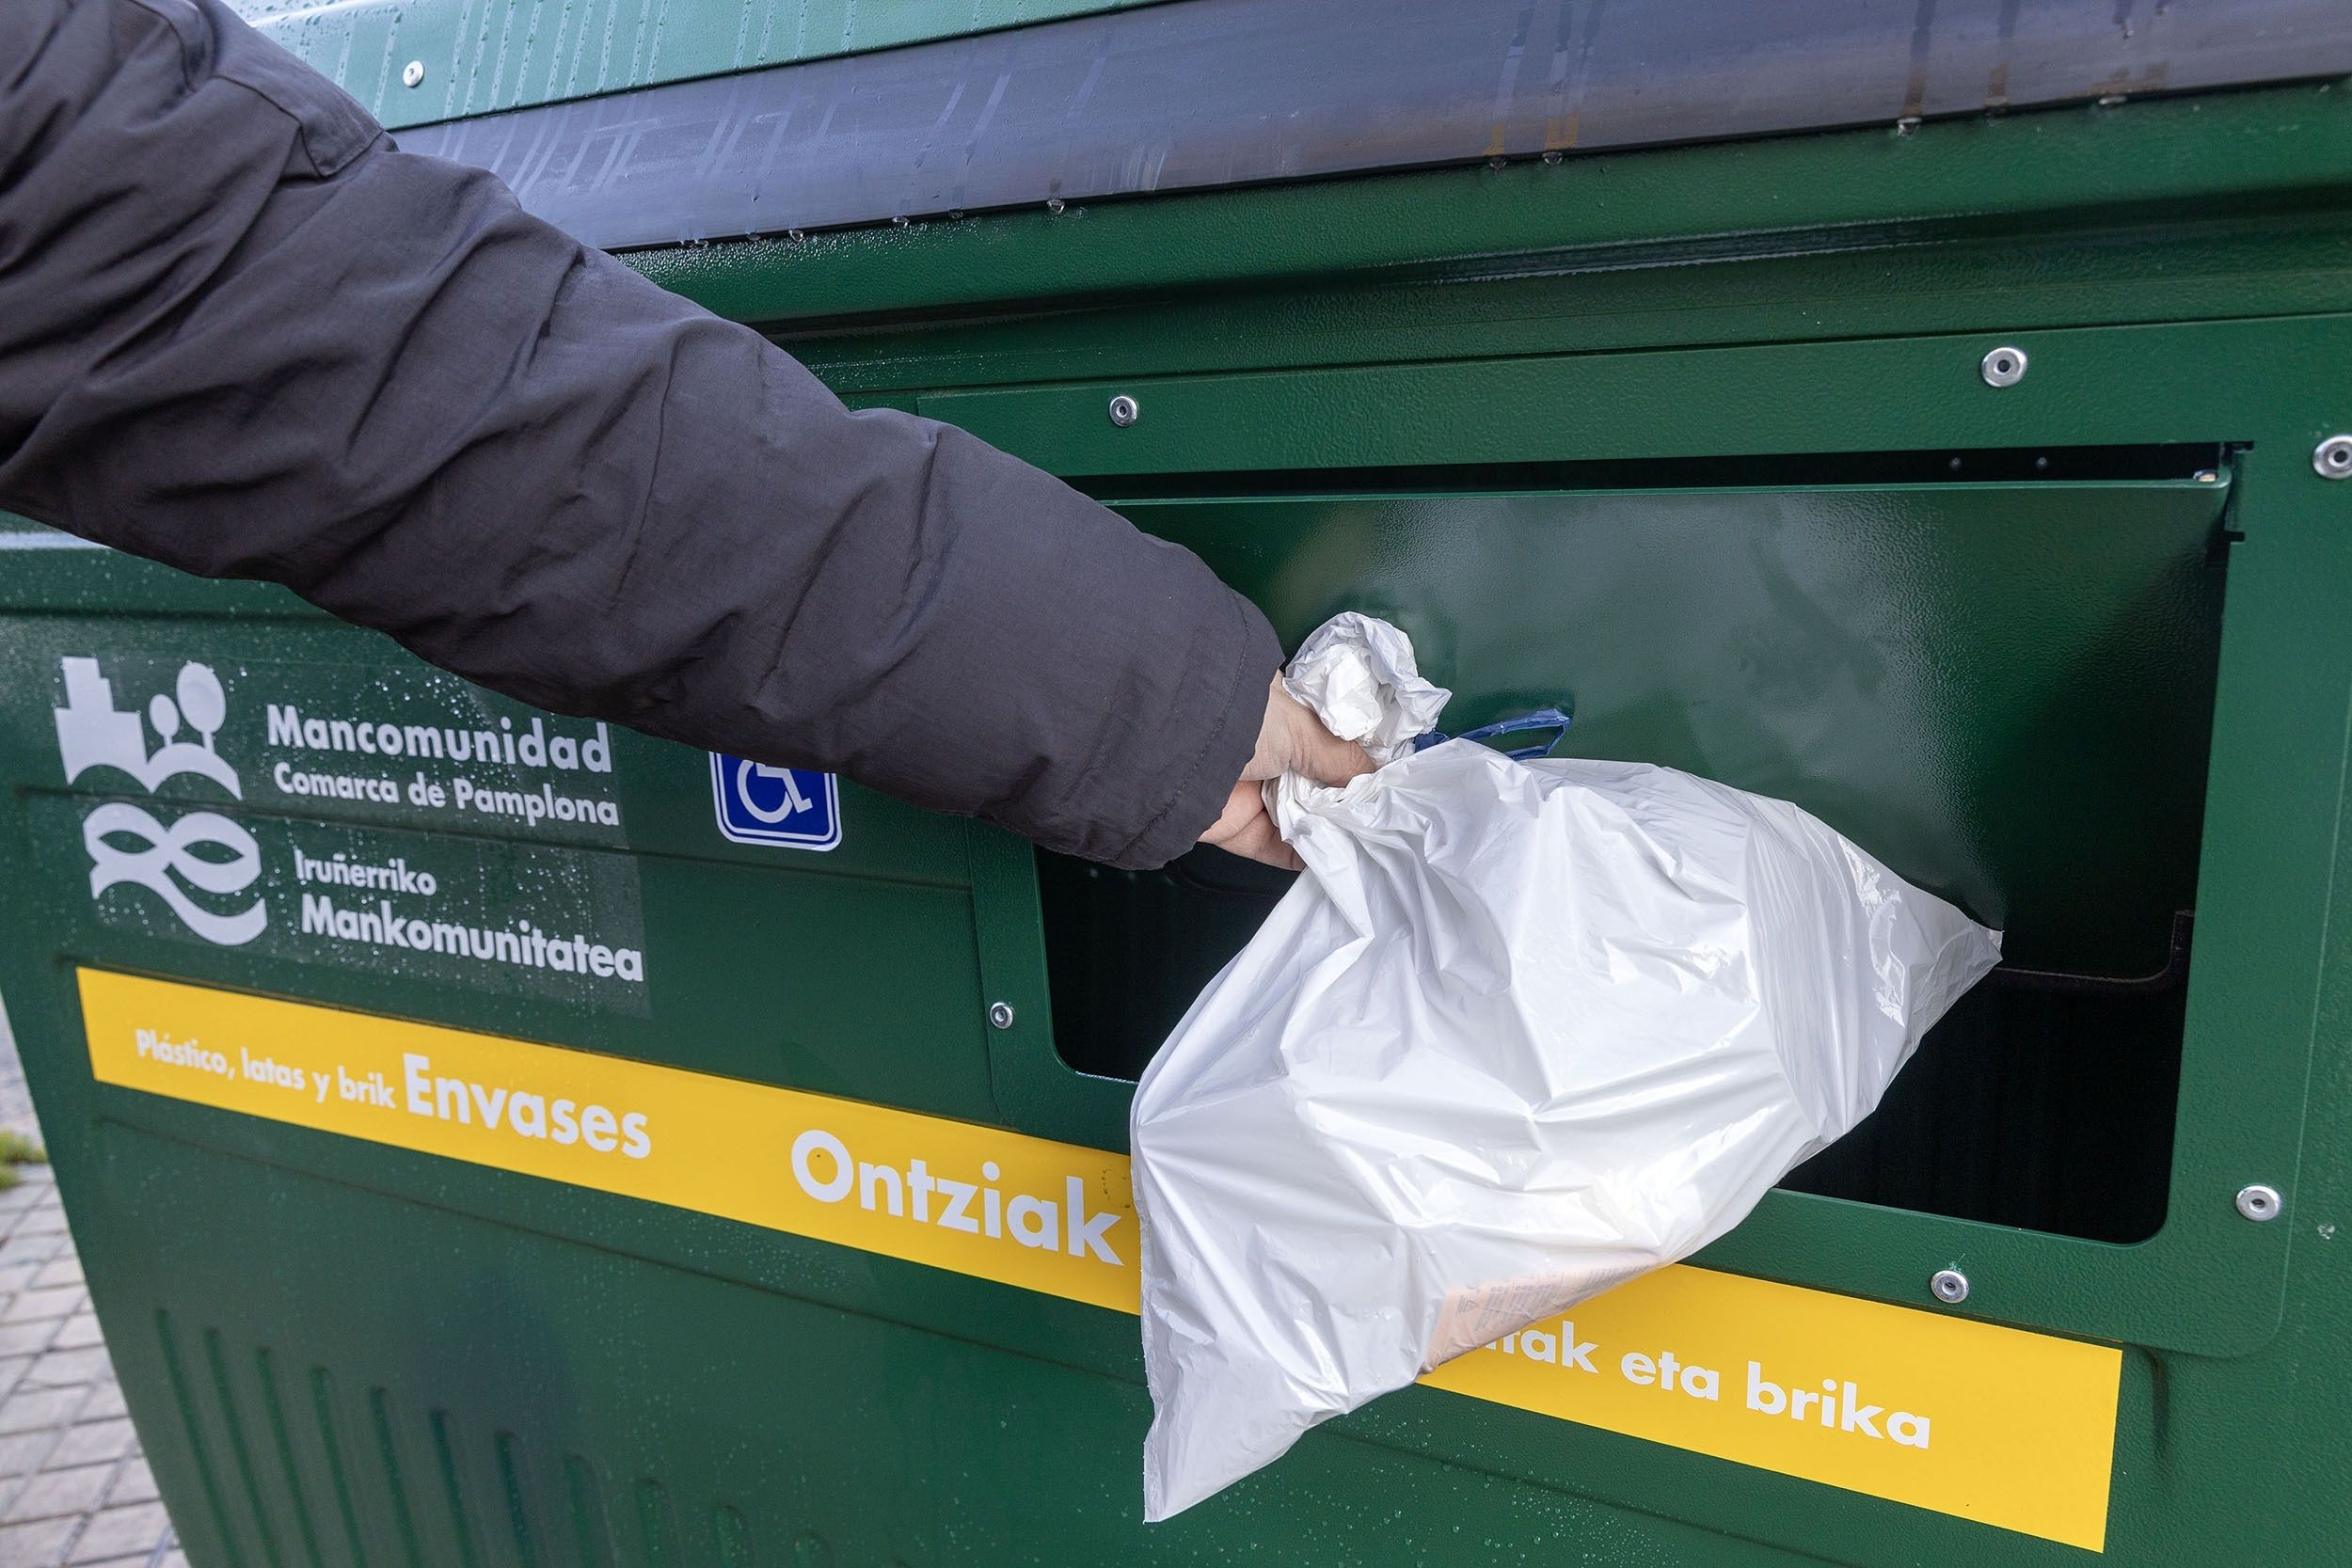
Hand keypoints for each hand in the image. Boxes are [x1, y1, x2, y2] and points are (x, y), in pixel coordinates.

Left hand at [1198, 674, 1374, 868]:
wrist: (1175, 746)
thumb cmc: (1243, 717)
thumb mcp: (1304, 728)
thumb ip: (1343, 756)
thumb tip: (1378, 778)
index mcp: (1281, 712)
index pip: (1328, 737)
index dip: (1357, 758)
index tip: (1390, 779)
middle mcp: (1266, 750)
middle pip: (1317, 781)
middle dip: (1348, 799)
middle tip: (1390, 818)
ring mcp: (1250, 790)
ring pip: (1301, 817)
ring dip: (1333, 830)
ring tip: (1378, 843)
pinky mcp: (1236, 828)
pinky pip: (1277, 848)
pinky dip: (1307, 856)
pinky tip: (1343, 862)